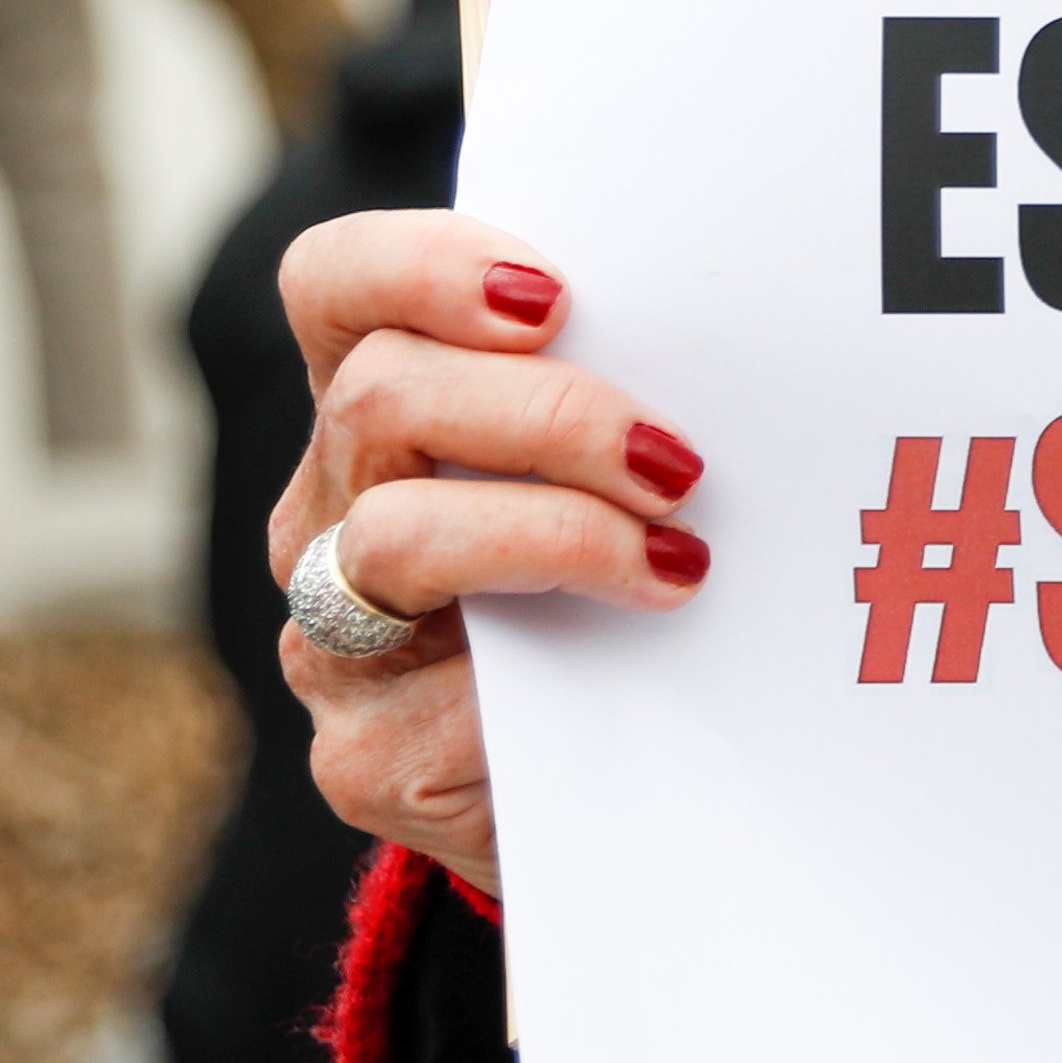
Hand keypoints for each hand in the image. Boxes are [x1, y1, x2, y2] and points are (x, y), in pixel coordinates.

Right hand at [270, 210, 707, 896]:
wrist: (630, 798)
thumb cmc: (636, 594)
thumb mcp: (619, 474)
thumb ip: (622, 392)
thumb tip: (731, 316)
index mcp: (382, 414)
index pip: (338, 290)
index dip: (422, 264)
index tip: (551, 294)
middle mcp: (330, 514)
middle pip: (382, 397)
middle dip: (547, 412)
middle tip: (675, 457)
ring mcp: (332, 642)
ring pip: (397, 535)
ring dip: (555, 530)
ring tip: (678, 555)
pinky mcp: (366, 762)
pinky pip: (439, 697)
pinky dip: (560, 662)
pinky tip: (642, 657)